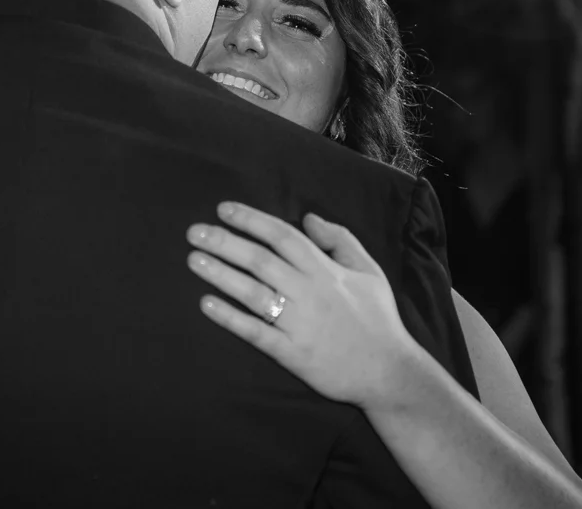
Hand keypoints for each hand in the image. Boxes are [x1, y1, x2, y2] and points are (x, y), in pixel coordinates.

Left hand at [186, 201, 420, 409]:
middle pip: (260, 260)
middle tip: (194, 231)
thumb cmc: (378, 318)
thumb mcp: (369, 270)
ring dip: (220, 274)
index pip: (282, 236)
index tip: (223, 209)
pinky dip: (230, 318)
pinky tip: (206, 304)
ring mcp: (298, 323)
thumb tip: (308, 217)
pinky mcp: (291, 353)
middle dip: (225, 243)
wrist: (387, 371)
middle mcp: (309, 292)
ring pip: (252, 292)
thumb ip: (341, 240)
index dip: (252, 220)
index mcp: (326, 270)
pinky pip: (255, 332)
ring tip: (193, 259)